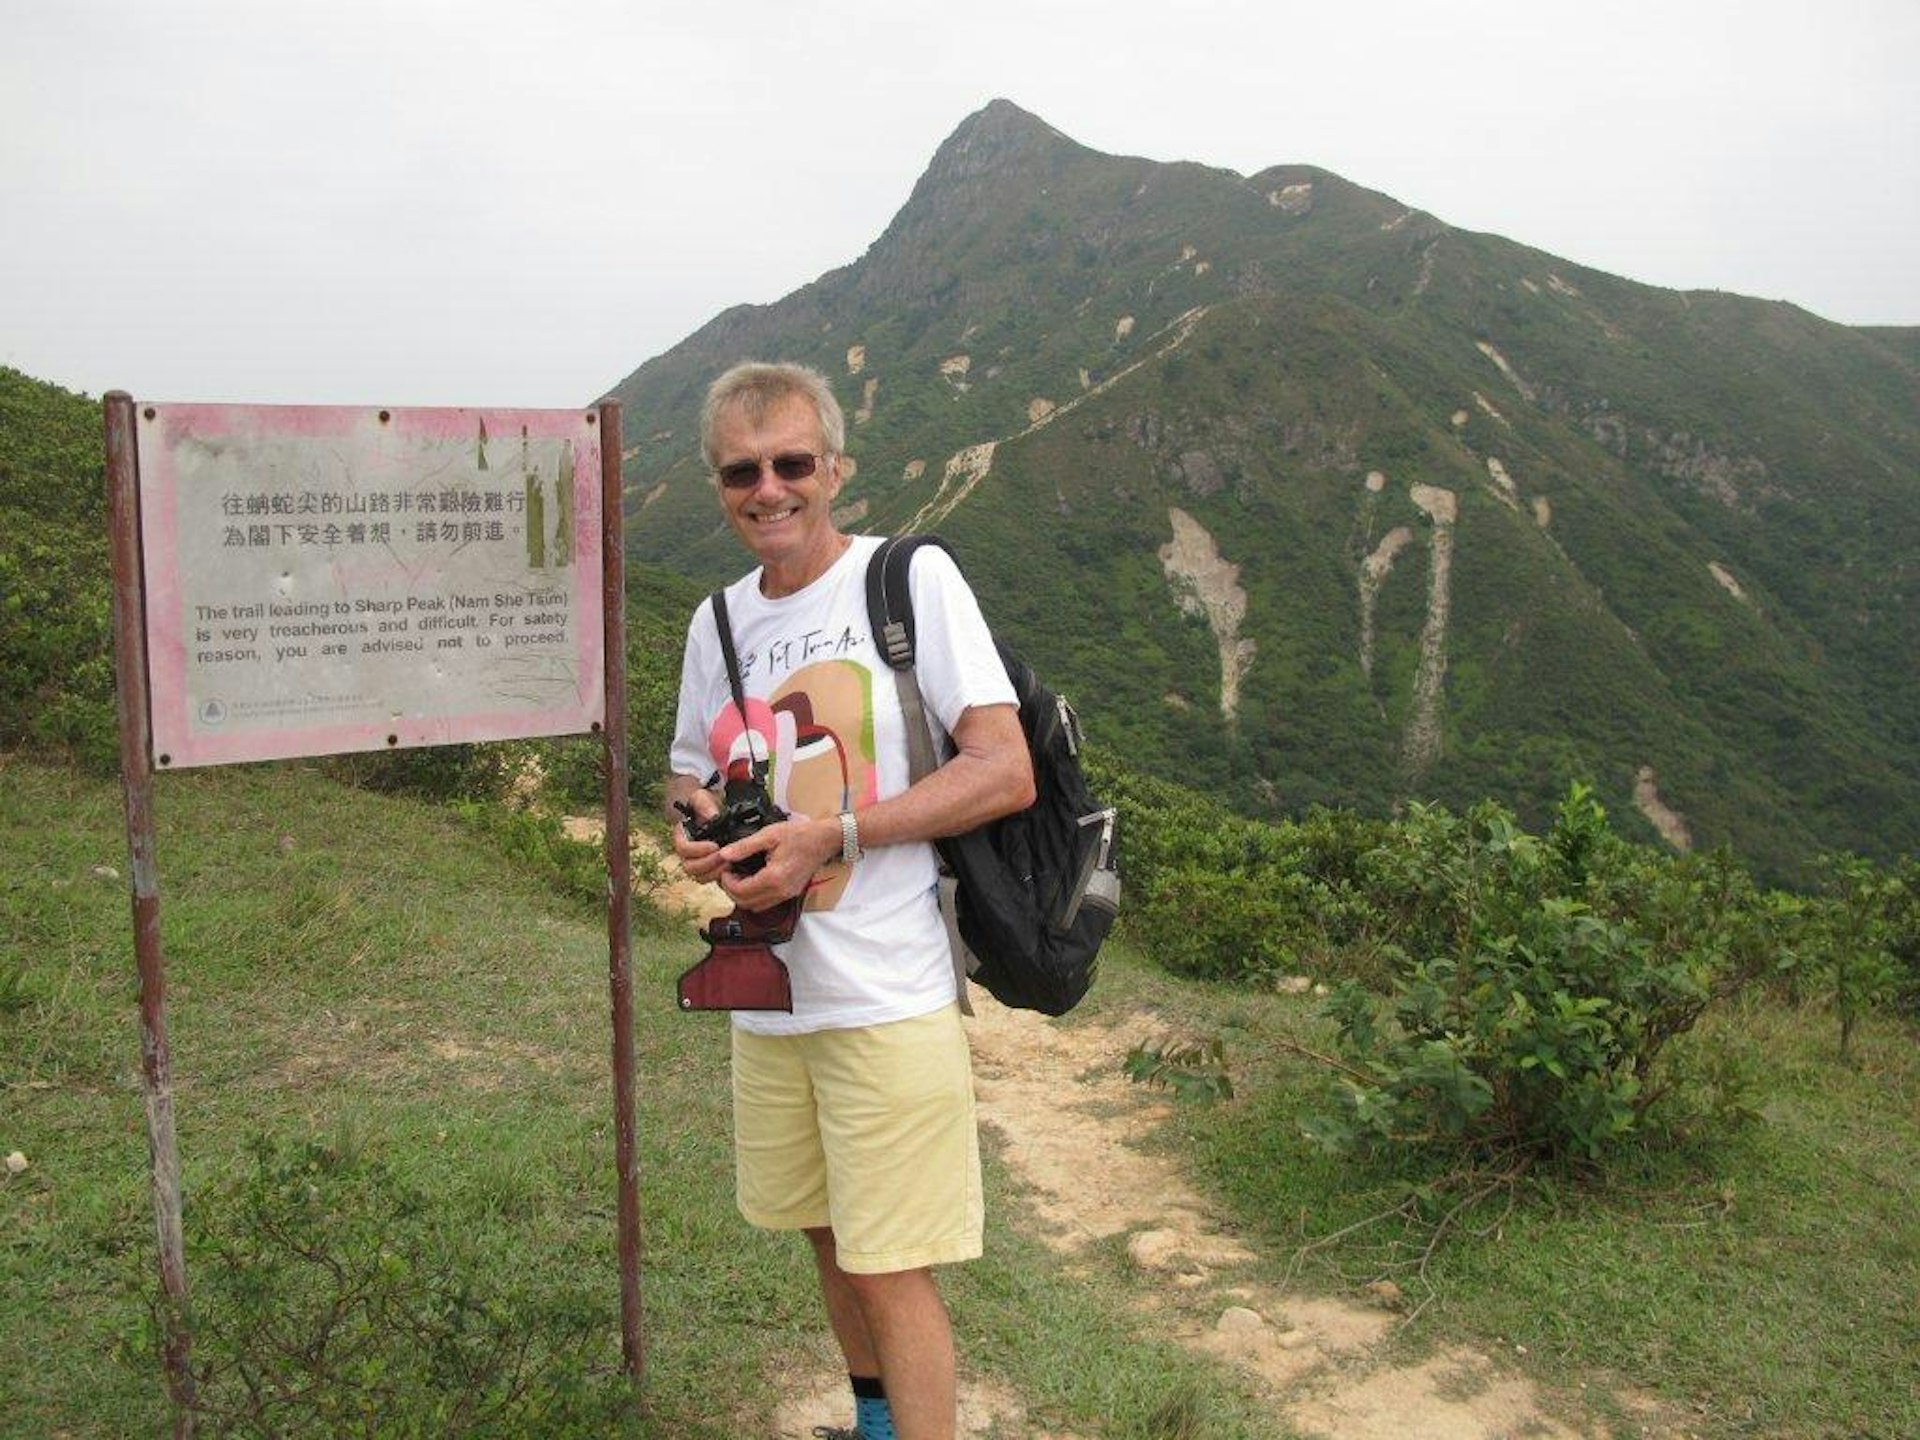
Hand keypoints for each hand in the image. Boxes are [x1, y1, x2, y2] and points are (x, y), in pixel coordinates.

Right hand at [670, 794, 728, 884]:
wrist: (712, 812)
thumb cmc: (704, 805)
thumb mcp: (702, 797)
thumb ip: (704, 804)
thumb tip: (713, 816)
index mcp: (681, 836)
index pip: (682, 849)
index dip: (697, 850)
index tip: (714, 845)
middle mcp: (687, 853)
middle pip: (690, 867)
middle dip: (708, 864)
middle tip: (725, 856)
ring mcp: (698, 862)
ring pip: (700, 877)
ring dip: (715, 872)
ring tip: (730, 863)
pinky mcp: (710, 869)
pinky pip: (711, 880)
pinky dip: (721, 877)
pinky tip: (734, 868)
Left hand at [714, 814, 839, 910]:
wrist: (823, 840)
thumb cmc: (798, 835)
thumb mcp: (769, 835)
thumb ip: (744, 846)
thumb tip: (724, 855)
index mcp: (774, 877)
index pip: (741, 891)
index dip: (727, 882)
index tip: (725, 869)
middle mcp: (781, 891)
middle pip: (746, 903)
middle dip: (732, 891)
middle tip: (729, 874)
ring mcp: (787, 895)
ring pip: (755, 907)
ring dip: (743, 896)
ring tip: (739, 877)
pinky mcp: (790, 894)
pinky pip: (766, 903)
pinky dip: (755, 897)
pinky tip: (753, 880)